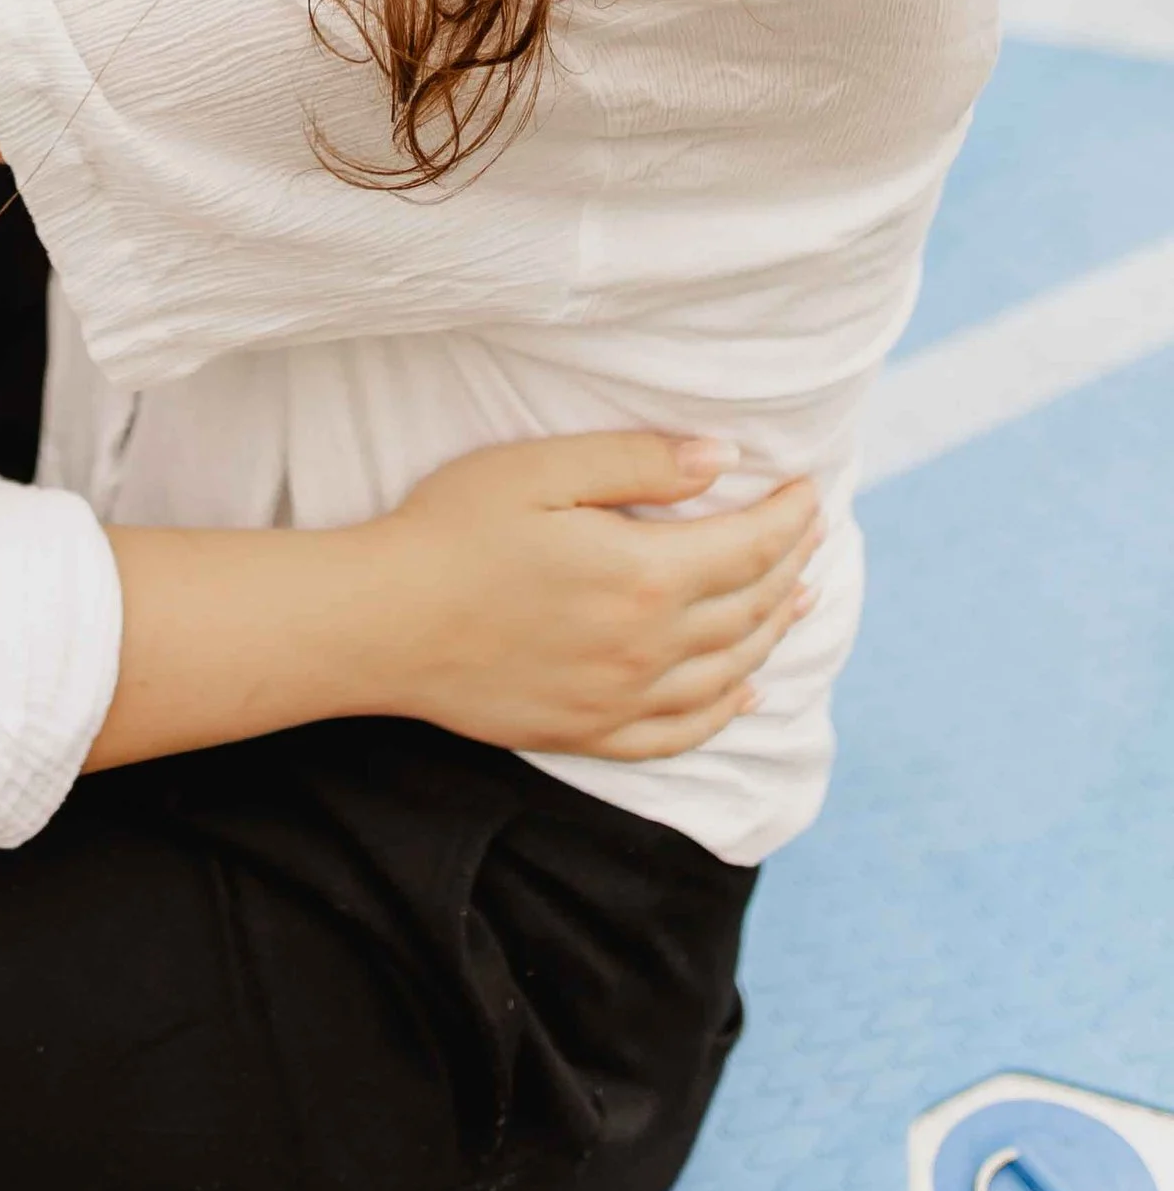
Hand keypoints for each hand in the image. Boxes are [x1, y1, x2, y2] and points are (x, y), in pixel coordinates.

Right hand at [374, 434, 820, 761]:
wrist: (381, 623)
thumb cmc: (450, 530)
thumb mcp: (540, 471)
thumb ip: (637, 463)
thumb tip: (723, 459)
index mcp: (643, 575)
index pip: (748, 546)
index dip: (789, 517)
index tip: (809, 490)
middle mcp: (649, 648)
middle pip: (750, 607)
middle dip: (790, 564)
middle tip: (809, 533)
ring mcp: (623, 699)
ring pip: (730, 669)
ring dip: (775, 630)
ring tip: (798, 598)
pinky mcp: (591, 732)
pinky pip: (684, 730)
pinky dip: (728, 708)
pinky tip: (747, 689)